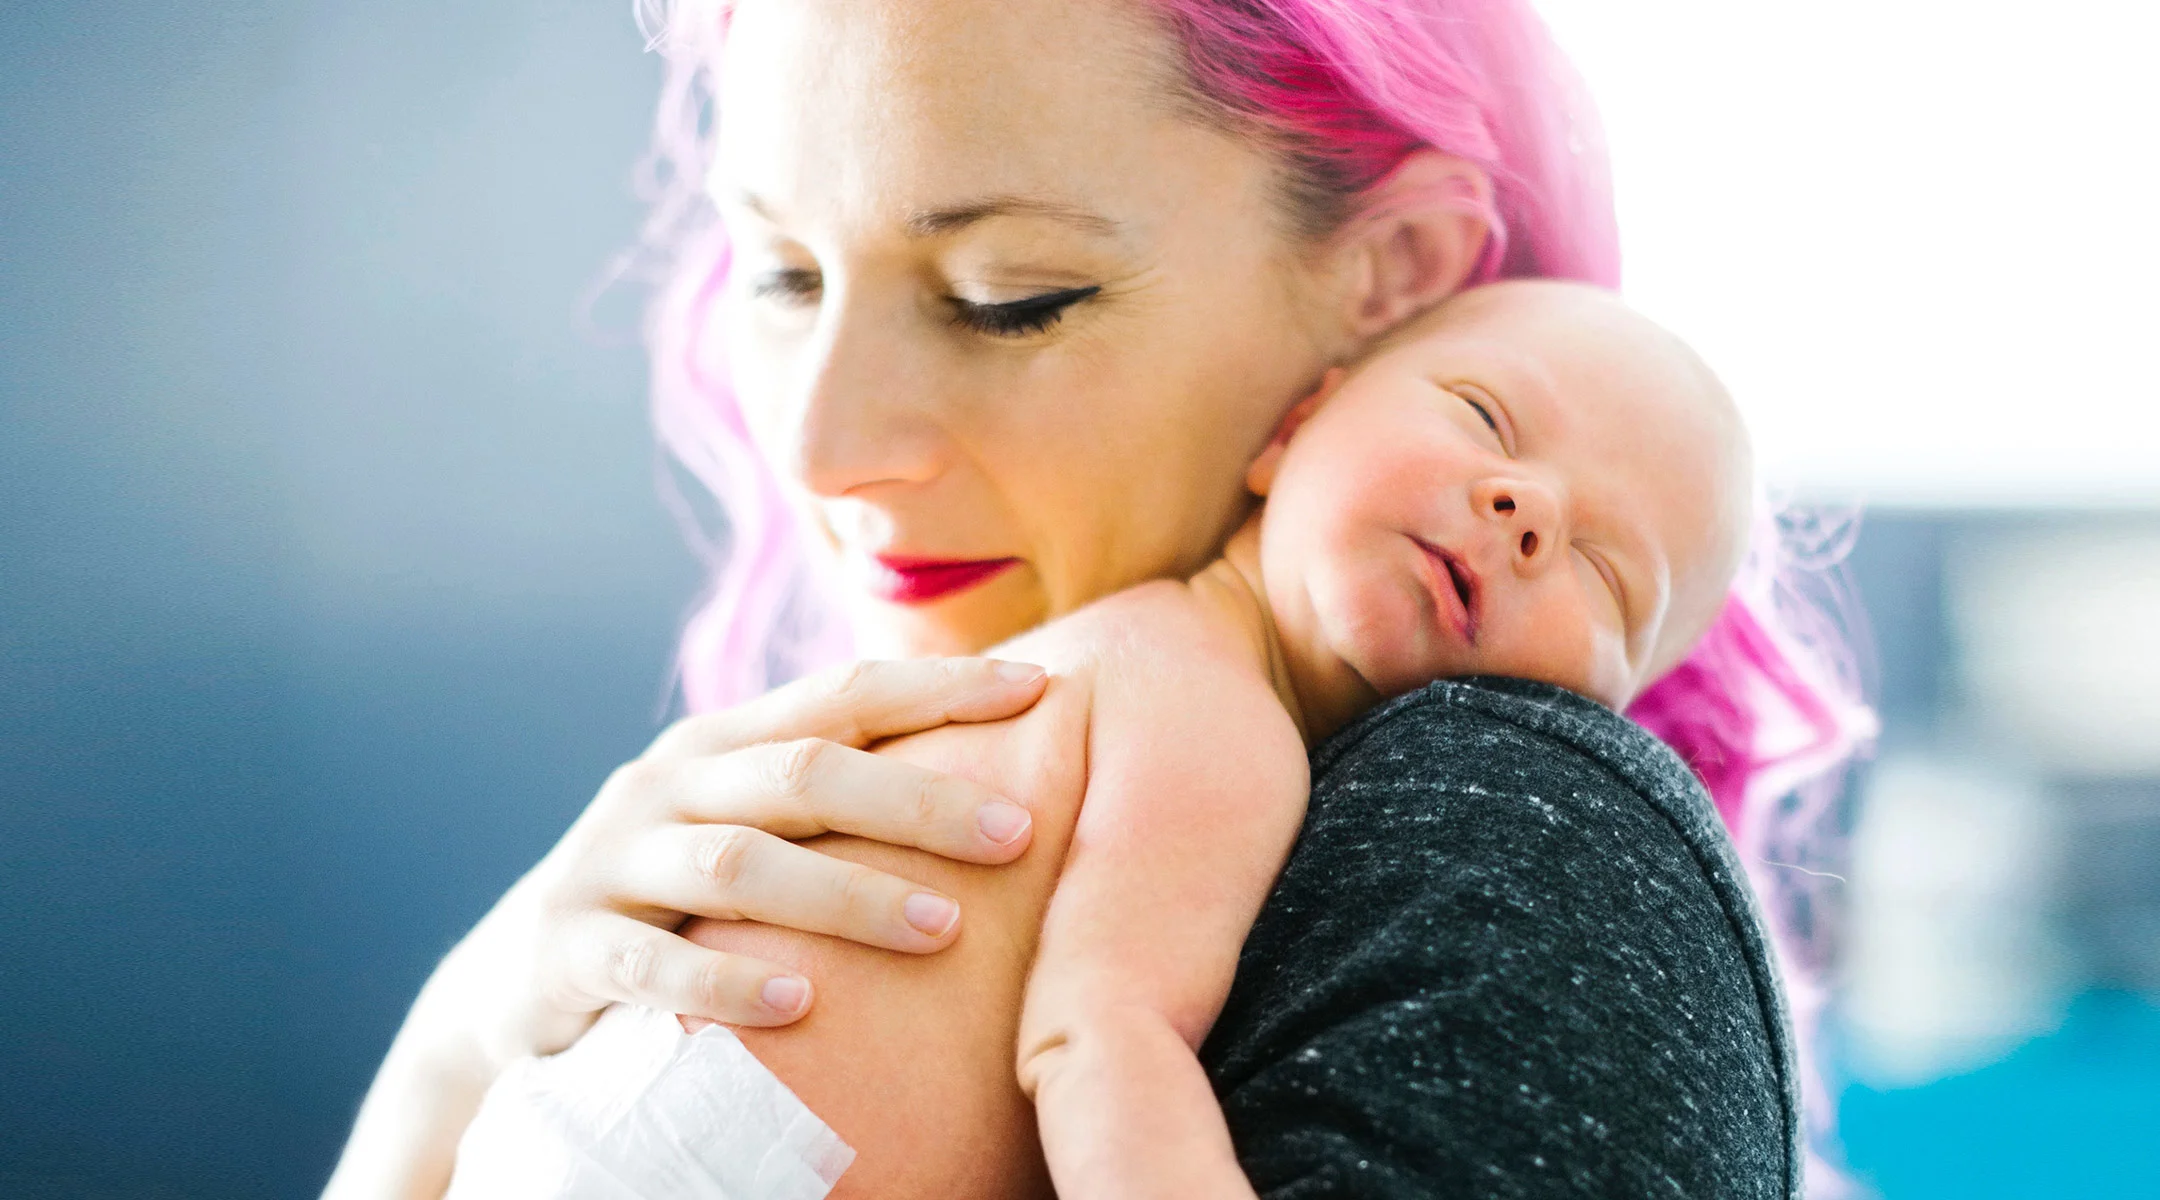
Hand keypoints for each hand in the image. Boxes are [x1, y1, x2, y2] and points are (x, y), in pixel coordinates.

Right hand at [423, 656, 1048, 1071]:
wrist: (517, 973)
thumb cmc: (677, 893)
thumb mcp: (744, 824)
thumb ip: (835, 793)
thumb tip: (997, 771)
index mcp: (725, 744)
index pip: (844, 694)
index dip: (940, 686)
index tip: (1039, 686)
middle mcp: (669, 785)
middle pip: (806, 774)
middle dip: (918, 802)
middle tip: (1017, 835)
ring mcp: (614, 863)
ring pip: (739, 865)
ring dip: (846, 897)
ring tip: (941, 930)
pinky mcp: (572, 949)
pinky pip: (652, 966)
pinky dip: (728, 984)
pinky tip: (799, 1005)